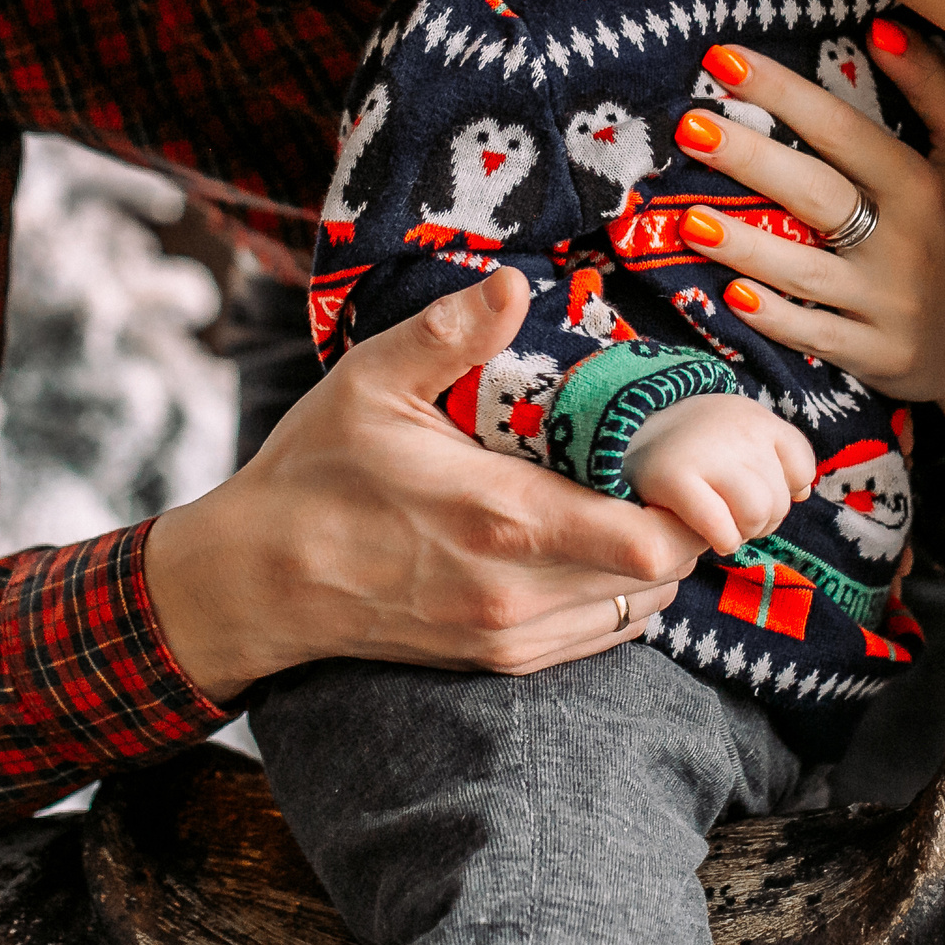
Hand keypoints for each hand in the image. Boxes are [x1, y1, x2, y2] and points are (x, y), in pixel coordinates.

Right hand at [143, 267, 707, 703]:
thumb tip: (515, 283)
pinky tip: (592, 541)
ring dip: (653, 556)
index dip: (689, 500)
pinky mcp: (499, 661)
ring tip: (629, 496)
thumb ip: (450, 333)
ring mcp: (509, 635)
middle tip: (664, 461)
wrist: (255, 581)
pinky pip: (599, 634)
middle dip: (682, 520)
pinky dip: (618, 591)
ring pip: (638, 607)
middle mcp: (517, 590)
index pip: (651, 539)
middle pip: (662, 574)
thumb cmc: (314, 474)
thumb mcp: (369, 383)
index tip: (680, 448)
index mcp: (500, 516)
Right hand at [621, 393, 816, 555]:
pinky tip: (708, 535)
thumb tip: (804, 492)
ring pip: (757, 514)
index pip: (801, 469)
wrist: (624, 435)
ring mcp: (707, 450)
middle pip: (779, 500)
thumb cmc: (690, 446)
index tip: (750, 491)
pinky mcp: (675, 477)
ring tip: (719, 524)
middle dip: (759, 520)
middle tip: (729, 513)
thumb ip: (775, 458)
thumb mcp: (737, 437)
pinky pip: (722, 529)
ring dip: (741, 532)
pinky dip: (721, 540)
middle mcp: (738, 428)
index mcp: (756, 418)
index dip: (782, 492)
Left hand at [670, 29, 944, 510]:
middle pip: (817, 193)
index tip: (724, 59)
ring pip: (805, 271)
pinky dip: (774, 318)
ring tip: (688, 218)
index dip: (784, 92)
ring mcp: (888, 304)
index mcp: (923, 185)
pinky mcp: (874, 354)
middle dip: (751, 159)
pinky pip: (814, 335)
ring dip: (745, 246)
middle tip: (691, 127)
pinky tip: (730, 295)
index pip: (843, 129)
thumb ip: (933, 88)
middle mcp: (905, 242)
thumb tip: (881, 24)